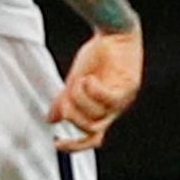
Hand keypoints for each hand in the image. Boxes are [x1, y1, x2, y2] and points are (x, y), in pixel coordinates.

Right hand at [50, 28, 140, 148]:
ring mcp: (123, 99)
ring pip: (97, 116)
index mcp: (101, 111)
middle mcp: (114, 109)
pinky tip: (90, 79)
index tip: (57, 143)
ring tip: (81, 80)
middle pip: (91, 130)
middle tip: (67, 96)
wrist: (112, 32)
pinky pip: (109, 100)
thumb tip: (50, 119)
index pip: (92, 139)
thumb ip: (64, 101)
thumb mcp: (73, 82)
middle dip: (73, 116)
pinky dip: (94, 92)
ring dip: (81, 100)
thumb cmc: (97, 56)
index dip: (75, 147)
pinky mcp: (129, 86)